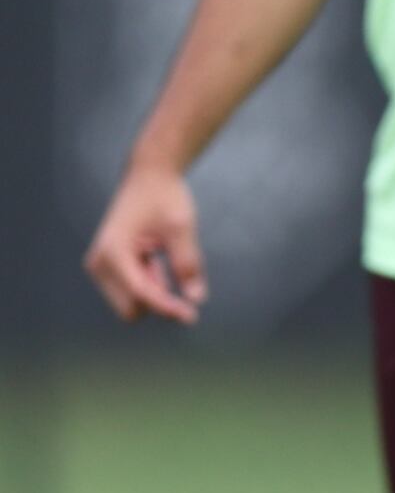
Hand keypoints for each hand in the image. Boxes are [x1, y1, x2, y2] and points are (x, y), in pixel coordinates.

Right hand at [84, 162, 205, 324]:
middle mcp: (99, 262)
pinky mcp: (108, 266)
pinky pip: (131, 290)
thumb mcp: (181, 228)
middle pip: (131, 307)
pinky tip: (156, 258)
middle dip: (158, 300)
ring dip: (153, 289)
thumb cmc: (164, 197)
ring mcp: (100, 266)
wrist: (148, 177)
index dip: (167, 307)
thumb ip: (188, 264)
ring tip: (161, 255)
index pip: (142, 293)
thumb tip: (196, 298)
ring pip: (131, 301)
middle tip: (181, 276)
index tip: (191, 316)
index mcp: (113, 252)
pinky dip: (149, 282)